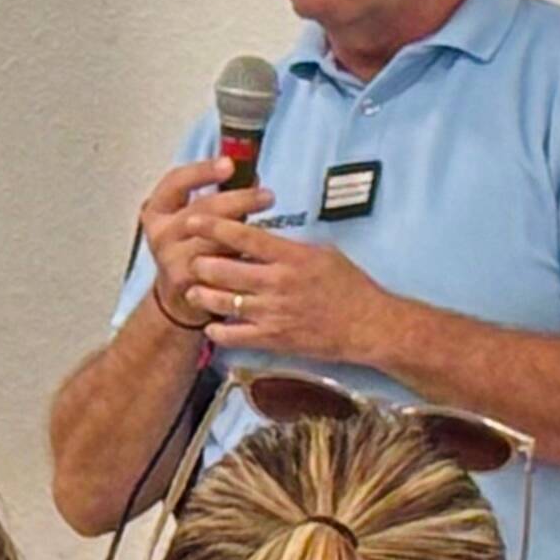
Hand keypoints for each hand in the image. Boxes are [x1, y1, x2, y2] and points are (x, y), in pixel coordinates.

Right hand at [136, 158, 271, 332]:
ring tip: (269, 223)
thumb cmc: (191, 245)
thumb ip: (216, 196)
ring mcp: (170, 259)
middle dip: (237, 200)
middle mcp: (160, 233)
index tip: (230, 164)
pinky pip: (219, 267)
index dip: (203, 171)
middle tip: (268, 196)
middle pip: (200, 211)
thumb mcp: (193, 217)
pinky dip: (239, 259)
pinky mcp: (186, 283)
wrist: (177, 295)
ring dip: (242, 231)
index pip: (176, 181)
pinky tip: (258, 254)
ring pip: (211, 240)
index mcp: (158, 209)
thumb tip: (252, 176)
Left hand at [195, 220, 392, 364]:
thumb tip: (260, 235)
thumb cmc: (350, 286)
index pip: (244, 236)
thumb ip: (288, 246)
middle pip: (223, 269)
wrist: (369, 325)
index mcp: (290, 256)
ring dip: (201, 295)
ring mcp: (273, 312)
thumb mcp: (322, 253)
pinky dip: (217, 331)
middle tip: (190, 261)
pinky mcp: (273, 338)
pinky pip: (233, 336)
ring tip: (192, 291)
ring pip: (222, 302)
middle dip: (199, 264)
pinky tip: (212, 326)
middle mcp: (277, 282)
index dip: (213, 227)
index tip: (192, 221)